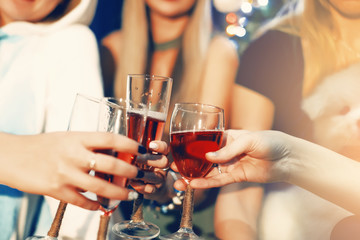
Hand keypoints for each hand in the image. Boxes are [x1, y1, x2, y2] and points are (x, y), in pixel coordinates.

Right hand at [0, 132, 143, 209]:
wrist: (12, 156)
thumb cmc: (42, 145)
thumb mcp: (67, 137)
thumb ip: (88, 144)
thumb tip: (113, 151)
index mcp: (77, 138)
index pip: (110, 139)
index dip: (129, 144)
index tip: (141, 149)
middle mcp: (73, 155)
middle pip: (110, 164)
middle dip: (129, 171)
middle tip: (138, 174)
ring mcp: (65, 174)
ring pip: (100, 187)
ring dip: (118, 192)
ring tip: (129, 194)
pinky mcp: (56, 190)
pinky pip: (82, 201)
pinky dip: (94, 205)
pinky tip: (101, 205)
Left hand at [129, 140, 169, 197]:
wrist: (153, 187)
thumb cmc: (143, 167)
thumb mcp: (143, 157)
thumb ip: (137, 151)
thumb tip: (123, 144)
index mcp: (160, 155)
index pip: (165, 148)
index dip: (160, 146)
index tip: (151, 145)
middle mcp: (163, 167)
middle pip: (164, 162)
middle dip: (150, 160)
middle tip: (137, 159)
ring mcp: (160, 179)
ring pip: (156, 177)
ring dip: (144, 174)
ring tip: (132, 172)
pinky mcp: (155, 190)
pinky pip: (150, 189)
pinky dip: (140, 186)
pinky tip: (132, 183)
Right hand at [173, 130, 291, 189]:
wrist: (288, 158)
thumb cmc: (270, 141)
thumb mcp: (248, 139)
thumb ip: (228, 149)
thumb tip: (208, 157)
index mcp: (227, 136)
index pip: (204, 140)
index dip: (191, 145)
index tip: (177, 149)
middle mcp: (226, 151)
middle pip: (203, 157)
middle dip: (188, 162)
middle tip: (173, 166)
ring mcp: (230, 164)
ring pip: (208, 171)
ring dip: (194, 175)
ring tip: (179, 180)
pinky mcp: (236, 176)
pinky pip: (218, 180)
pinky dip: (206, 183)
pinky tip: (194, 184)